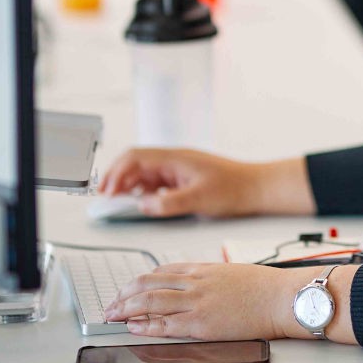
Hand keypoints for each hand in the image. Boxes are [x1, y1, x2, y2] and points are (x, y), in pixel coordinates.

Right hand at [97, 147, 262, 217]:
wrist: (257, 187)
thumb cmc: (234, 188)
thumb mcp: (199, 199)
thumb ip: (168, 203)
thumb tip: (143, 206)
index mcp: (175, 158)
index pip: (136, 157)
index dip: (116, 172)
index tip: (107, 191)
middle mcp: (174, 160)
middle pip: (136, 163)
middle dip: (117, 178)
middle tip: (106, 198)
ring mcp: (178, 169)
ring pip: (145, 172)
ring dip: (129, 185)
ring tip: (119, 203)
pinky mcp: (183, 178)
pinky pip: (156, 182)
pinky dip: (144, 191)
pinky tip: (141, 203)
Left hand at [106, 262, 358, 343]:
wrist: (282, 297)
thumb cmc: (265, 287)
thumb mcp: (231, 272)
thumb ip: (209, 277)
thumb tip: (194, 285)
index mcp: (202, 269)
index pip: (160, 272)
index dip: (138, 282)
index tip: (127, 289)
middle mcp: (194, 283)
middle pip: (148, 286)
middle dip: (124, 296)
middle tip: (111, 305)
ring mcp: (196, 303)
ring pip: (150, 303)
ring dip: (127, 310)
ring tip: (113, 316)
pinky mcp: (202, 324)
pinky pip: (166, 324)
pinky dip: (146, 325)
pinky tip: (134, 327)